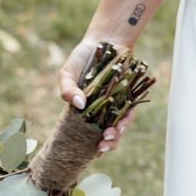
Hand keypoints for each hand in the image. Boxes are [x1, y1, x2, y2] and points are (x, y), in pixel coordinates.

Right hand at [58, 36, 135, 157]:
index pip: (85, 135)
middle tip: (101, 146)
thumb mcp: (67, 73)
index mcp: (83, 112)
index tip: (88, 154)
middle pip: (103, 136)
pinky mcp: (128, 98)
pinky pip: (129, 113)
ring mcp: (114, 106)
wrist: (105, 41)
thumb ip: (68, 89)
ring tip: (110, 136)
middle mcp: (100, 112)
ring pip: (117, 128)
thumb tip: (79, 104)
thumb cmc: (82, 58)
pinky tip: (121, 124)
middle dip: (104, 145)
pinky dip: (125, 120)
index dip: (87, 148)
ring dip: (115, 136)